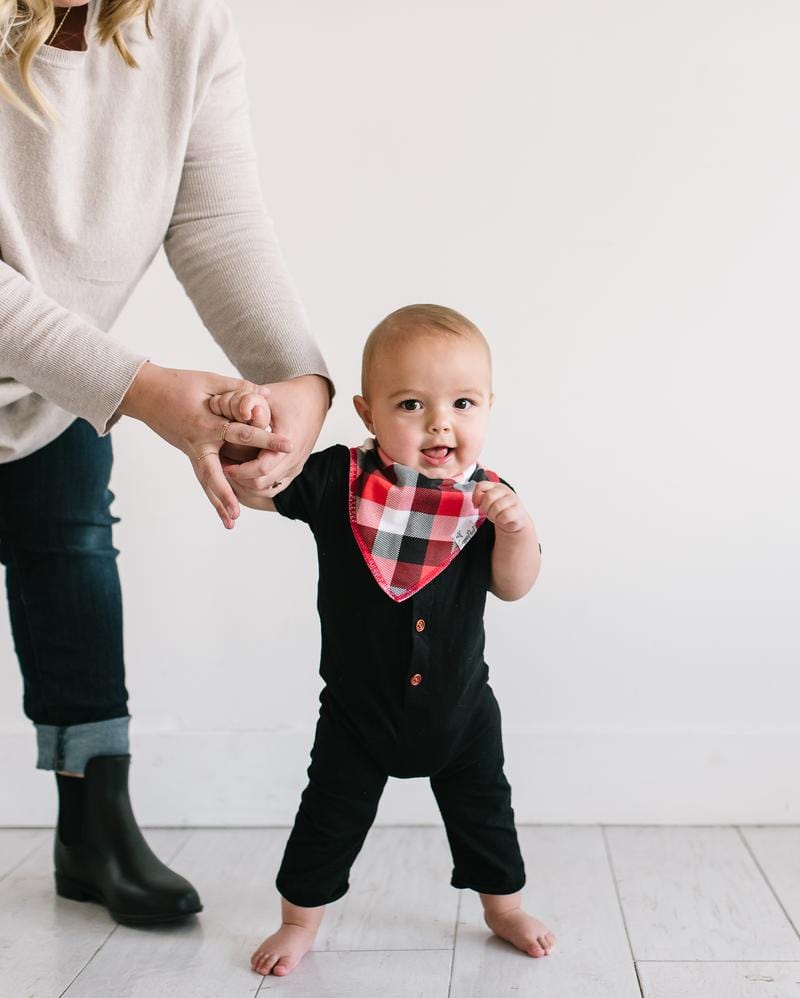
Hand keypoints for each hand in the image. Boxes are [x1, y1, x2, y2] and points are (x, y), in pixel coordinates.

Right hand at [117, 363, 291, 528]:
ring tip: (231, 523)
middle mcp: (198, 443)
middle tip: (239, 513)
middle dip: (228, 493)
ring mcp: (192, 451)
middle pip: (214, 474)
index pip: (242, 434)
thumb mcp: (209, 381)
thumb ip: (238, 389)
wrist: (146, 393)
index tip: (288, 446)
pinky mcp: (190, 454)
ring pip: (206, 482)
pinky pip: (203, 477)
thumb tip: (267, 395)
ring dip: (218, 503)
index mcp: (207, 423)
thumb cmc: (178, 383)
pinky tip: (222, 511)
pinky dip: (213, 494)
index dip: (266, 438)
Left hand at [222, 374, 328, 500]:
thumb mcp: (267, 397)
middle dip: (239, 479)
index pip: (261, 468)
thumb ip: (249, 403)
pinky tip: (244, 473)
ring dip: (247, 484)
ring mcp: (295, 467)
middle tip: (221, 468)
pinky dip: (257, 484)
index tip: (222, 464)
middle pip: (261, 483)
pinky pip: (274, 487)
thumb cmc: (288, 397)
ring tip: (231, 471)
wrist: (314, 400)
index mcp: (288, 442)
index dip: (239, 470)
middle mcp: (294, 459)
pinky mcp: (294, 469)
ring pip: (267, 489)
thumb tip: (238, 413)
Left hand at [472, 481, 532, 534]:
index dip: (476, 496)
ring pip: (496, 507)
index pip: (481, 485)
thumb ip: (481, 497)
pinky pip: (504, 516)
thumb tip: (476, 501)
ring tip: (496, 516)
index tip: (477, 504)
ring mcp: (513, 500)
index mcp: (496, 486)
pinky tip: (503, 520)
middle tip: (488, 512)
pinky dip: (501, 520)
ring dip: (493, 515)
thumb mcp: (488, 502)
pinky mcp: (518, 510)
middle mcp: (505, 491)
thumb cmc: (500, 511)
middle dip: (485, 508)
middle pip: (488, 497)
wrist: (516, 521)